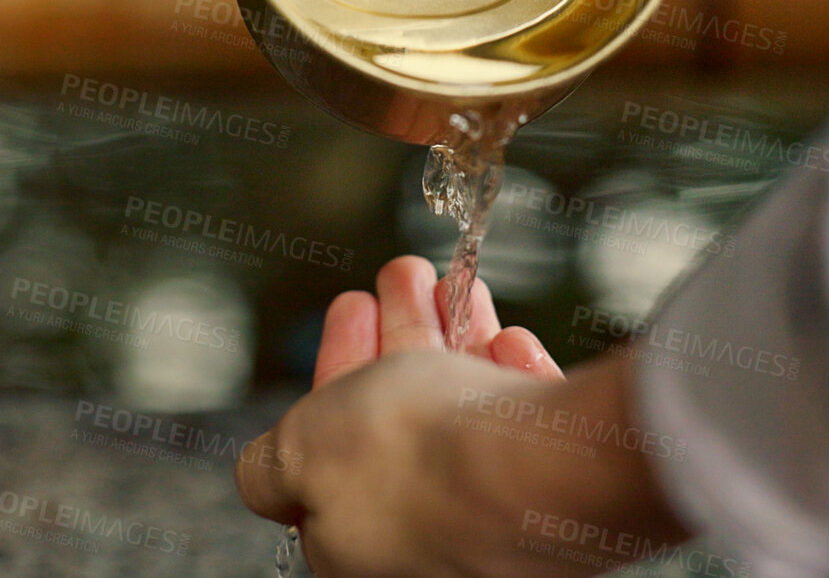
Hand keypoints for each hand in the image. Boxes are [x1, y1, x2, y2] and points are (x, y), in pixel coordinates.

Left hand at [238, 257, 685, 576]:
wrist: (536, 470)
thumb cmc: (410, 460)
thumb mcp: (298, 451)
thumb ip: (269, 466)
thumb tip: (265, 475)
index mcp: (357, 552)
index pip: (337, 455)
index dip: (337, 369)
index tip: (352, 308)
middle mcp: (429, 546)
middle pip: (404, 428)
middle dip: (399, 340)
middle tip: (405, 277)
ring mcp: (498, 527)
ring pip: (470, 421)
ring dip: (456, 342)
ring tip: (456, 284)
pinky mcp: (562, 505)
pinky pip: (531, 436)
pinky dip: (514, 381)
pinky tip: (510, 343)